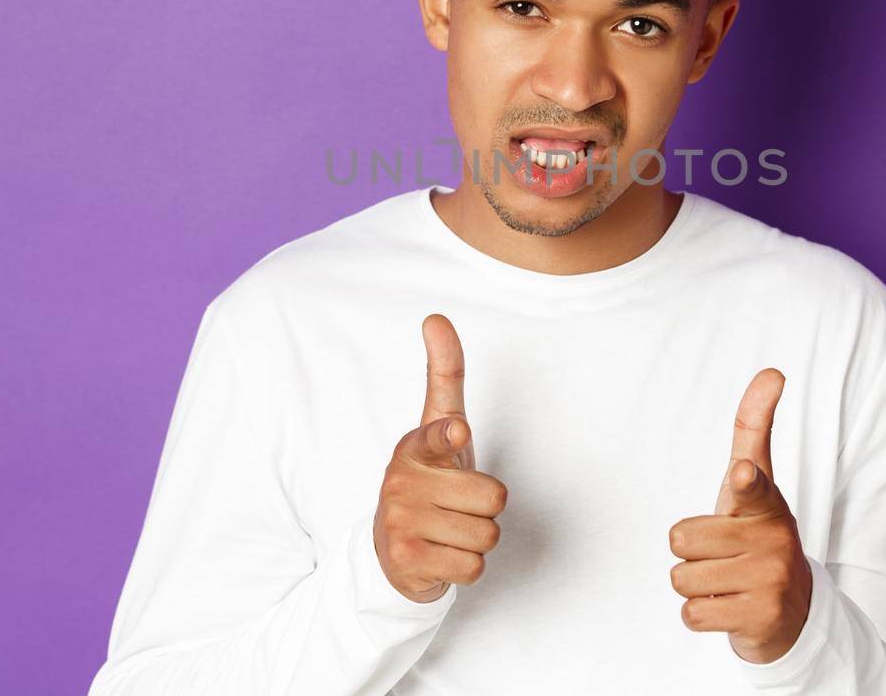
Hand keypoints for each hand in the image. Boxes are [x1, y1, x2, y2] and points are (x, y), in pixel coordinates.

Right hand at [374, 313, 508, 602]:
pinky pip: (473, 567)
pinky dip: (467, 567)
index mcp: (414, 447)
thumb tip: (436, 317)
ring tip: (451, 530)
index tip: (456, 433)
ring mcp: (401, 522)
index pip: (438, 437)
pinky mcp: (407, 561)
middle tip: (460, 505)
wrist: (391, 549)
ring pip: (487, 535)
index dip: (450, 438)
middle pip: (494, 497)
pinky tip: (444, 555)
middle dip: (488, 508)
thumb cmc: (429, 479)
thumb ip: (444, 376)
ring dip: (478, 538)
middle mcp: (401, 482)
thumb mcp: (437, 428)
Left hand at [668, 368, 812, 663]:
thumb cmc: (758, 534)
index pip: (752, 487)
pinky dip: (702, 614)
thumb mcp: (755, 482)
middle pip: (681, 540)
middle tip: (723, 555)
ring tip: (727, 581)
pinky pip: (692, 614)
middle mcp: (774, 539)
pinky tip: (730, 607)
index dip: (744, 483)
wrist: (792, 611)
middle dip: (691, 553)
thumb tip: (772, 371)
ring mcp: (770, 581)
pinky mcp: (761, 619)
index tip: (743, 475)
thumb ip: (755, 428)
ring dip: (696, 585)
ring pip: (683, 579)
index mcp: (767, 503)